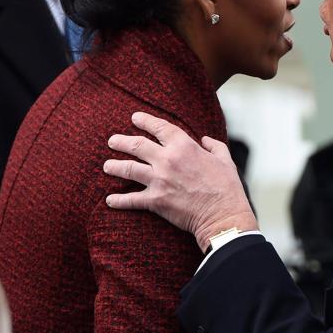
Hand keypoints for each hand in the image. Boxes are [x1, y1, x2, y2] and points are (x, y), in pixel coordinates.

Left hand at [103, 112, 256, 251]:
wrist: (222, 215)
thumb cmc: (226, 187)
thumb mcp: (225, 160)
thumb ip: (214, 146)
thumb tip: (205, 140)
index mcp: (184, 146)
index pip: (159, 128)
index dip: (145, 121)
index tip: (135, 118)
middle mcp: (167, 160)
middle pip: (136, 145)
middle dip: (121, 141)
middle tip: (112, 141)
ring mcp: (159, 180)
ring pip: (128, 169)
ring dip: (114, 166)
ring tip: (106, 166)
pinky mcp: (155, 201)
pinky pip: (131, 199)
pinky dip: (118, 200)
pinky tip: (109, 200)